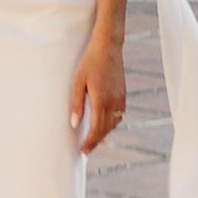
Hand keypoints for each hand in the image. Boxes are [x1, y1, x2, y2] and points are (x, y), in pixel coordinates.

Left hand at [68, 33, 126, 151]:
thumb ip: (76, 104)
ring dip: (103, 133)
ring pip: (113, 124)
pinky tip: (104, 124)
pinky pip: (118, 115)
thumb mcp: (77, 82)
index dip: (89, 142)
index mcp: (100, 100)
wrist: (108, 46)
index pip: (96, 128)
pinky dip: (111, 124)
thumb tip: (74, 123)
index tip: (83, 150)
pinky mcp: (123, 94)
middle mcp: (113, 102)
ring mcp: (120, 99)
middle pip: (105, 129)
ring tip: (93, 139)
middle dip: (96, 141)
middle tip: (86, 150)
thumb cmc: (89, 62)